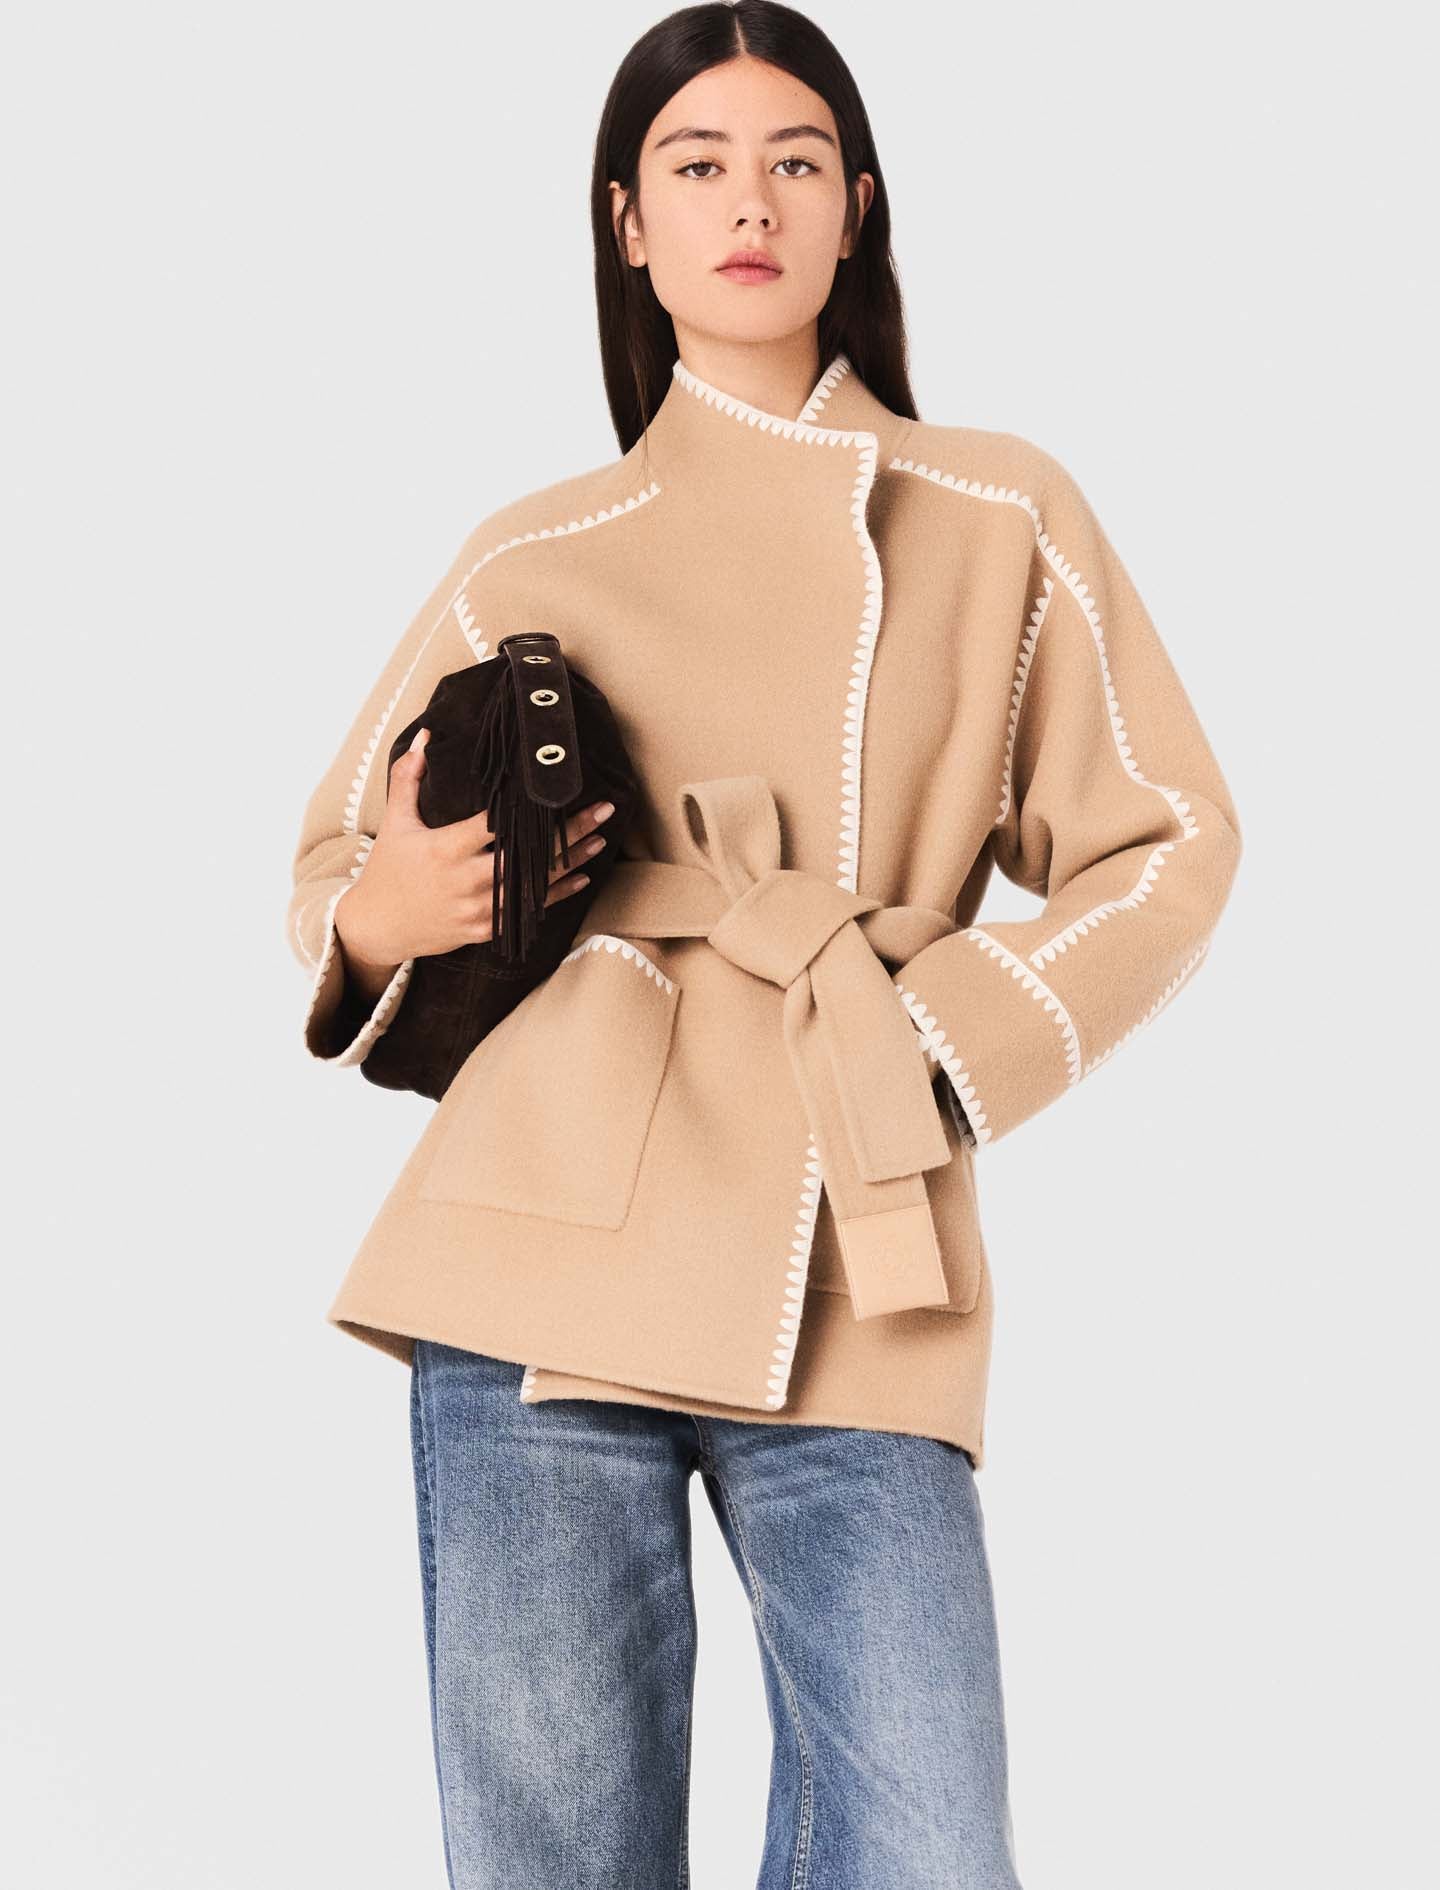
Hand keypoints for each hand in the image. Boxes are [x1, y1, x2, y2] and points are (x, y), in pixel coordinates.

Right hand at [335, 726, 615, 973]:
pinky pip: (526, 912)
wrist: (376, 928)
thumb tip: (423, 736)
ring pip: (534, 886)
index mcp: (445, 848)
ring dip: (570, 863)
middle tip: (603, 812)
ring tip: (600, 840)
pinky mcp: (482, 930)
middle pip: (527, 856)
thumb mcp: (395, 822)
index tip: (559, 791)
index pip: (495, 825)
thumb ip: (408, 777)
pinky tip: (580, 877)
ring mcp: (477, 909)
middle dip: (568, 834)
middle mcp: (465, 880)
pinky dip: (555, 895)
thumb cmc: (387, 870)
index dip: (529, 810)